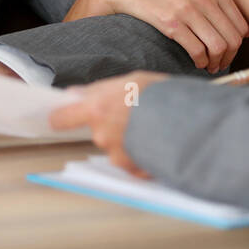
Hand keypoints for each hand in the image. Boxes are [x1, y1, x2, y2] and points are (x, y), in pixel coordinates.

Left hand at [49, 71, 168, 175]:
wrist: (188, 121)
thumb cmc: (161, 95)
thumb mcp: (130, 80)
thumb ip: (99, 90)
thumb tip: (74, 95)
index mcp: (97, 109)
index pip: (62, 118)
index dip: (60, 117)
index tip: (60, 117)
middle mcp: (102, 134)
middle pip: (97, 131)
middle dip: (111, 125)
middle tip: (133, 113)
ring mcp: (116, 153)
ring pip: (115, 146)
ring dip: (128, 139)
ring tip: (150, 125)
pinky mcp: (132, 168)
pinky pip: (131, 160)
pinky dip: (141, 152)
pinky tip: (156, 139)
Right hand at [67, 0, 248, 73]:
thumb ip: (217, 1)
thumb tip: (248, 29)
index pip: (241, 24)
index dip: (238, 44)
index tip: (228, 53)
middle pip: (232, 38)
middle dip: (228, 57)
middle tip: (218, 65)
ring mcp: (188, 8)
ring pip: (218, 46)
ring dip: (215, 62)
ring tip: (207, 66)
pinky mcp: (171, 22)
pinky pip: (197, 50)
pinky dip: (200, 61)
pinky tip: (195, 62)